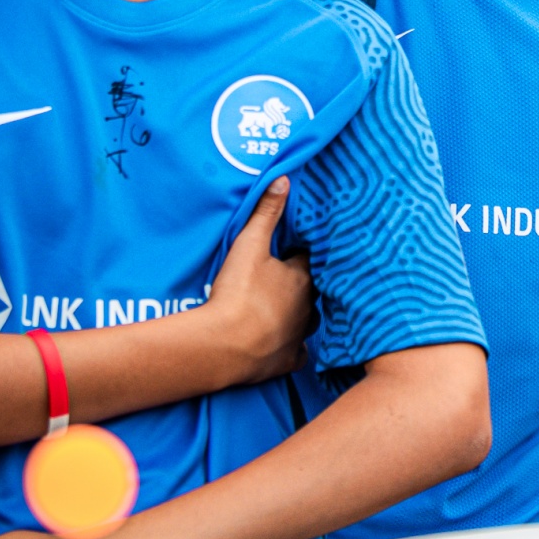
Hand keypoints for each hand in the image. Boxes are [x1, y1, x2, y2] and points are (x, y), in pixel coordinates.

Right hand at [202, 177, 312, 383]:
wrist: (224, 344)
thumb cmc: (238, 292)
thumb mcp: (249, 245)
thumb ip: (266, 213)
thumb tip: (284, 179)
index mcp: (302, 278)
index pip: (310, 259)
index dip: (300, 254)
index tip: (291, 251)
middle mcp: (308, 306)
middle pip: (313, 290)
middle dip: (304, 284)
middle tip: (287, 280)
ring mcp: (300, 335)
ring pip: (311, 321)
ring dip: (300, 314)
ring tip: (286, 308)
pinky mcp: (288, 360)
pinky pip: (298, 353)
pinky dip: (292, 348)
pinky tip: (284, 344)